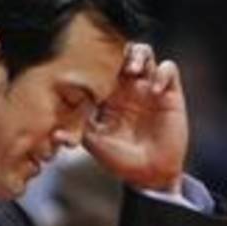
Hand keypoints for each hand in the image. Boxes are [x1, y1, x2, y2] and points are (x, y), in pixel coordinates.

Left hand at [84, 43, 187, 193]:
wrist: (149, 175)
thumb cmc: (121, 160)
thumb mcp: (94, 143)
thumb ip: (77, 130)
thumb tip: (56, 132)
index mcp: (108, 95)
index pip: (102, 66)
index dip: (98, 60)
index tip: (92, 67)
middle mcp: (128, 88)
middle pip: (122, 52)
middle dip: (118, 51)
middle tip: (115, 65)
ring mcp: (149, 89)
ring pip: (145, 53)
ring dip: (139, 54)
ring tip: (134, 70)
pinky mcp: (170, 94)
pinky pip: (169, 69)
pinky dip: (162, 73)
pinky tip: (155, 90)